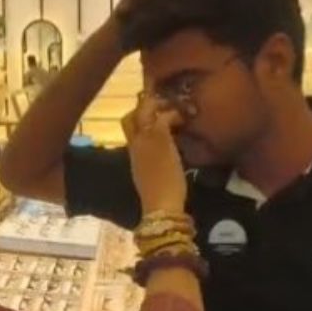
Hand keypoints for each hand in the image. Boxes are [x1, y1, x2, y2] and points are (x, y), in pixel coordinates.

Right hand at [123, 95, 186, 214]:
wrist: (160, 205)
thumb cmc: (158, 198)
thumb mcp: (149, 178)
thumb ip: (152, 164)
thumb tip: (163, 159)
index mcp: (132, 155)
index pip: (127, 129)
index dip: (138, 120)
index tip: (154, 118)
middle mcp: (135, 144)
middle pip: (130, 116)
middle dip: (144, 108)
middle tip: (164, 107)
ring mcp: (146, 139)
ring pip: (143, 110)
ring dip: (160, 106)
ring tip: (176, 110)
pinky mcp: (160, 138)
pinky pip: (163, 116)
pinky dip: (173, 113)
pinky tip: (184, 118)